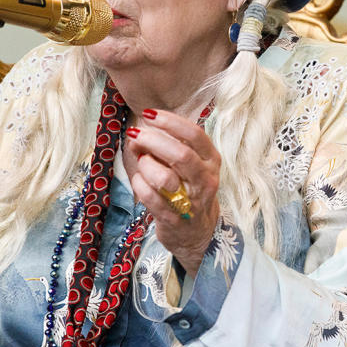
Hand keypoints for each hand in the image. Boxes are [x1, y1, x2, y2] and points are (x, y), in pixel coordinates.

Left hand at [126, 108, 220, 275]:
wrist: (197, 232)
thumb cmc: (188, 189)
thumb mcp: (189, 164)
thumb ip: (169, 145)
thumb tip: (140, 131)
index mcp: (211, 160)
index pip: (195, 135)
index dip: (170, 122)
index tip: (149, 114)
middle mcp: (205, 180)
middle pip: (180, 155)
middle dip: (153, 141)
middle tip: (135, 135)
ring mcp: (191, 202)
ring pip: (165, 178)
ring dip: (146, 165)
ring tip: (141, 162)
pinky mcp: (174, 219)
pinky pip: (151, 198)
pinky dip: (139, 185)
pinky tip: (139, 180)